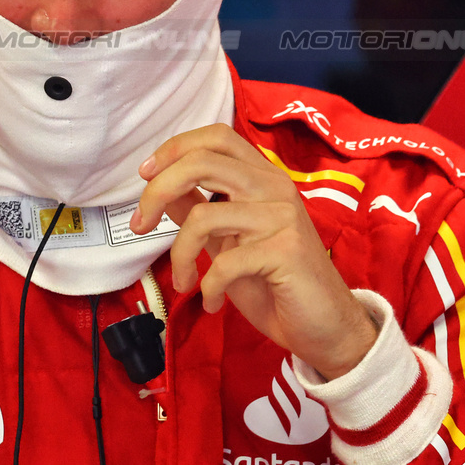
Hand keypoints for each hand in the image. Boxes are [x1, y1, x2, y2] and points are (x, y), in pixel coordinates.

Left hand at [131, 123, 378, 379]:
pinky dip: (207, 288)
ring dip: (180, 256)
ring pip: (204, 217)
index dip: (174, 148)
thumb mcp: (227, 242)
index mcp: (262, 177)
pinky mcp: (286, 250)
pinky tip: (212, 304)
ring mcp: (282, 216)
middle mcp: (274, 187)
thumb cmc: (274, 283)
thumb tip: (161, 186)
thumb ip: (198, 211)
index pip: (216, 137)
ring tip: (185, 282)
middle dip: (157, 191)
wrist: (324, 327)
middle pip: (202, 162)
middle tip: (140, 225)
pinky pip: (225, 263)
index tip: (145, 176)